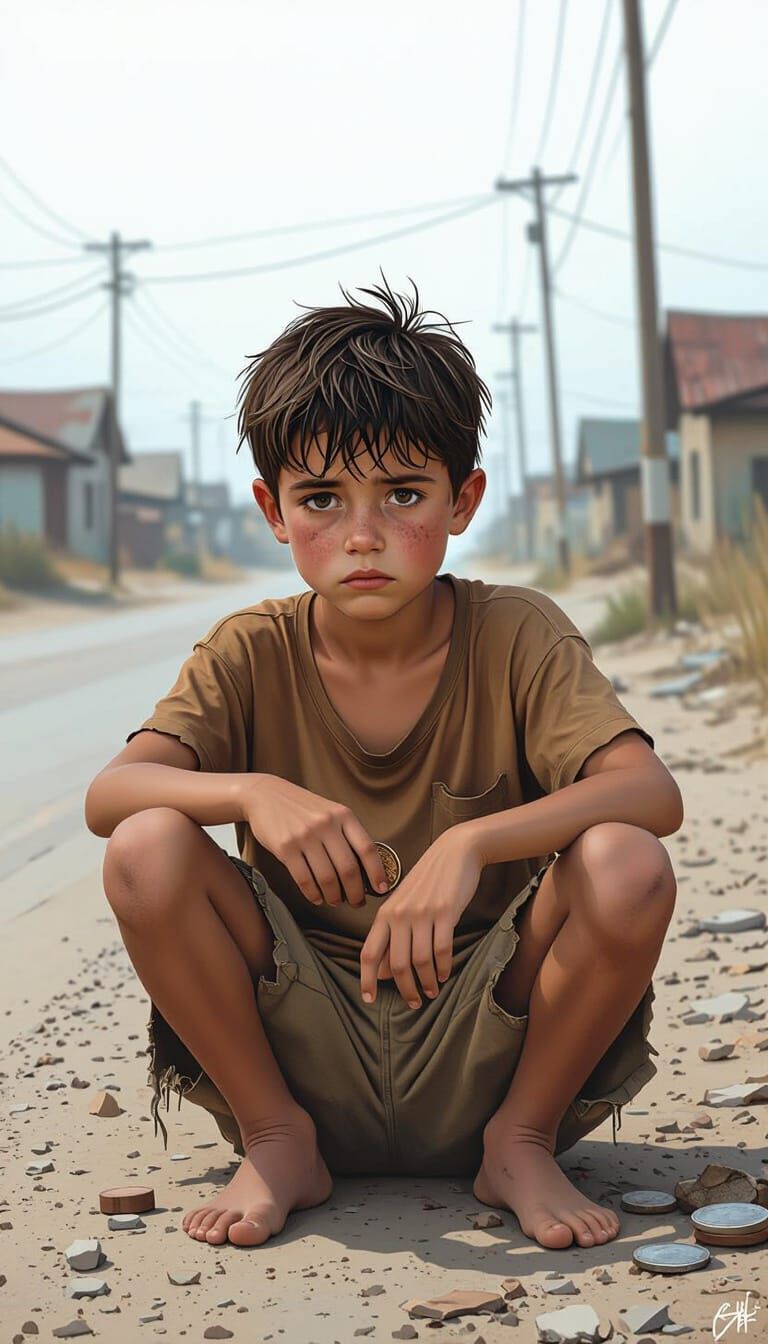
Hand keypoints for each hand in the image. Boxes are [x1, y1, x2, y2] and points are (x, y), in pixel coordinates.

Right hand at [237, 775, 389, 907]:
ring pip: (327, 878)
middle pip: (348, 868)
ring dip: (334, 896)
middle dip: (355, 893)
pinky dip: (313, 894)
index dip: (377, 872)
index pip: (367, 848)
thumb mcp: (330, 811)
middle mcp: (326, 824)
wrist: (265, 794)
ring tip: (335, 900)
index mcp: (343, 815)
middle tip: (356, 902)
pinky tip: (316, 897)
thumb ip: (346, 833)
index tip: (381, 888)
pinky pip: (304, 879)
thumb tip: (365, 869)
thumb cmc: (301, 807)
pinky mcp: (285, 847)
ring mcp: (305, 836)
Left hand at [359, 827, 483, 1008]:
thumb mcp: (404, 904)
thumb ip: (392, 935)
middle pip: (397, 964)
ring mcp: (422, 913)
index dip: (367, 978)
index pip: (370, 952)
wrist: (455, 852)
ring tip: (432, 992)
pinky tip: (445, 974)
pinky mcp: (445, 912)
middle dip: (405, 989)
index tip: (369, 999)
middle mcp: (400, 915)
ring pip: (420, 960)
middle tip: (414, 1003)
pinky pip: (442, 949)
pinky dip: (443, 967)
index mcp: (385, 913)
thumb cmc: (428, 881)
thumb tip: (383, 971)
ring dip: (427, 982)